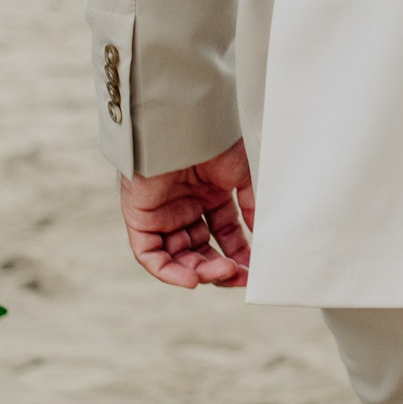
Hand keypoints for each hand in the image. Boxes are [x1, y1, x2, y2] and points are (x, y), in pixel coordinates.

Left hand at [118, 139, 253, 289]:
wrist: (186, 124)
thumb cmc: (217, 141)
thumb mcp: (245, 176)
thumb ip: (253, 209)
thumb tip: (263, 239)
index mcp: (210, 194)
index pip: (224, 235)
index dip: (239, 255)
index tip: (255, 270)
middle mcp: (185, 206)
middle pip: (201, 251)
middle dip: (220, 268)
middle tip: (239, 276)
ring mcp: (162, 212)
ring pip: (177, 256)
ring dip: (199, 271)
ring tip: (221, 272)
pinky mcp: (139, 217)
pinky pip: (149, 254)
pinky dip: (168, 272)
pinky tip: (192, 280)